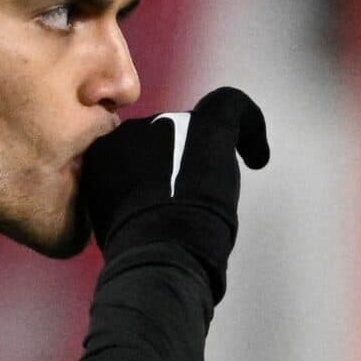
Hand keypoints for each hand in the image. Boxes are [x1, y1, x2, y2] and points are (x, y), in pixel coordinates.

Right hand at [78, 86, 269, 300]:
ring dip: (204, 160)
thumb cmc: (136, 254)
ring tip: (213, 201)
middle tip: (188, 205)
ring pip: (193, 130)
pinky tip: (259, 157)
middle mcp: (129, 130)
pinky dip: (251, 126)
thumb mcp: (114, 221)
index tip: (159, 196)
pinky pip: (232, 106)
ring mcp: (168, 124)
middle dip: (178, 165)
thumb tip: (146, 199)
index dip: (151, 169)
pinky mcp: (207, 125)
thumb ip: (127, 196)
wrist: (157, 253)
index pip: (131, 150)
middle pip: (162, 136)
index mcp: (101, 153)